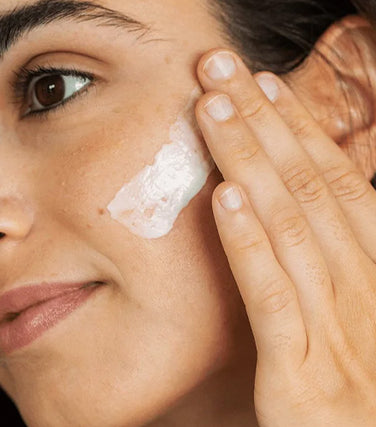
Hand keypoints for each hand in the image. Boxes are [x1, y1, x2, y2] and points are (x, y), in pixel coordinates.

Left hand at [194, 49, 375, 425]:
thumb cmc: (361, 393)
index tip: (262, 84)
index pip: (337, 183)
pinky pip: (273, 300)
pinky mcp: (302, 381)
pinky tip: (224, 199)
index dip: (299, 129)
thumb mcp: (356, 320)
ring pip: (291, 228)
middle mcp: (365, 293)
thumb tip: (295, 208)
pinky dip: (250, 245)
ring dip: (249, 162)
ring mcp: (338, 335)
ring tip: (213, 110)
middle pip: (310, 189)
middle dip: (263, 122)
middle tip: (221, 70)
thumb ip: (330, 266)